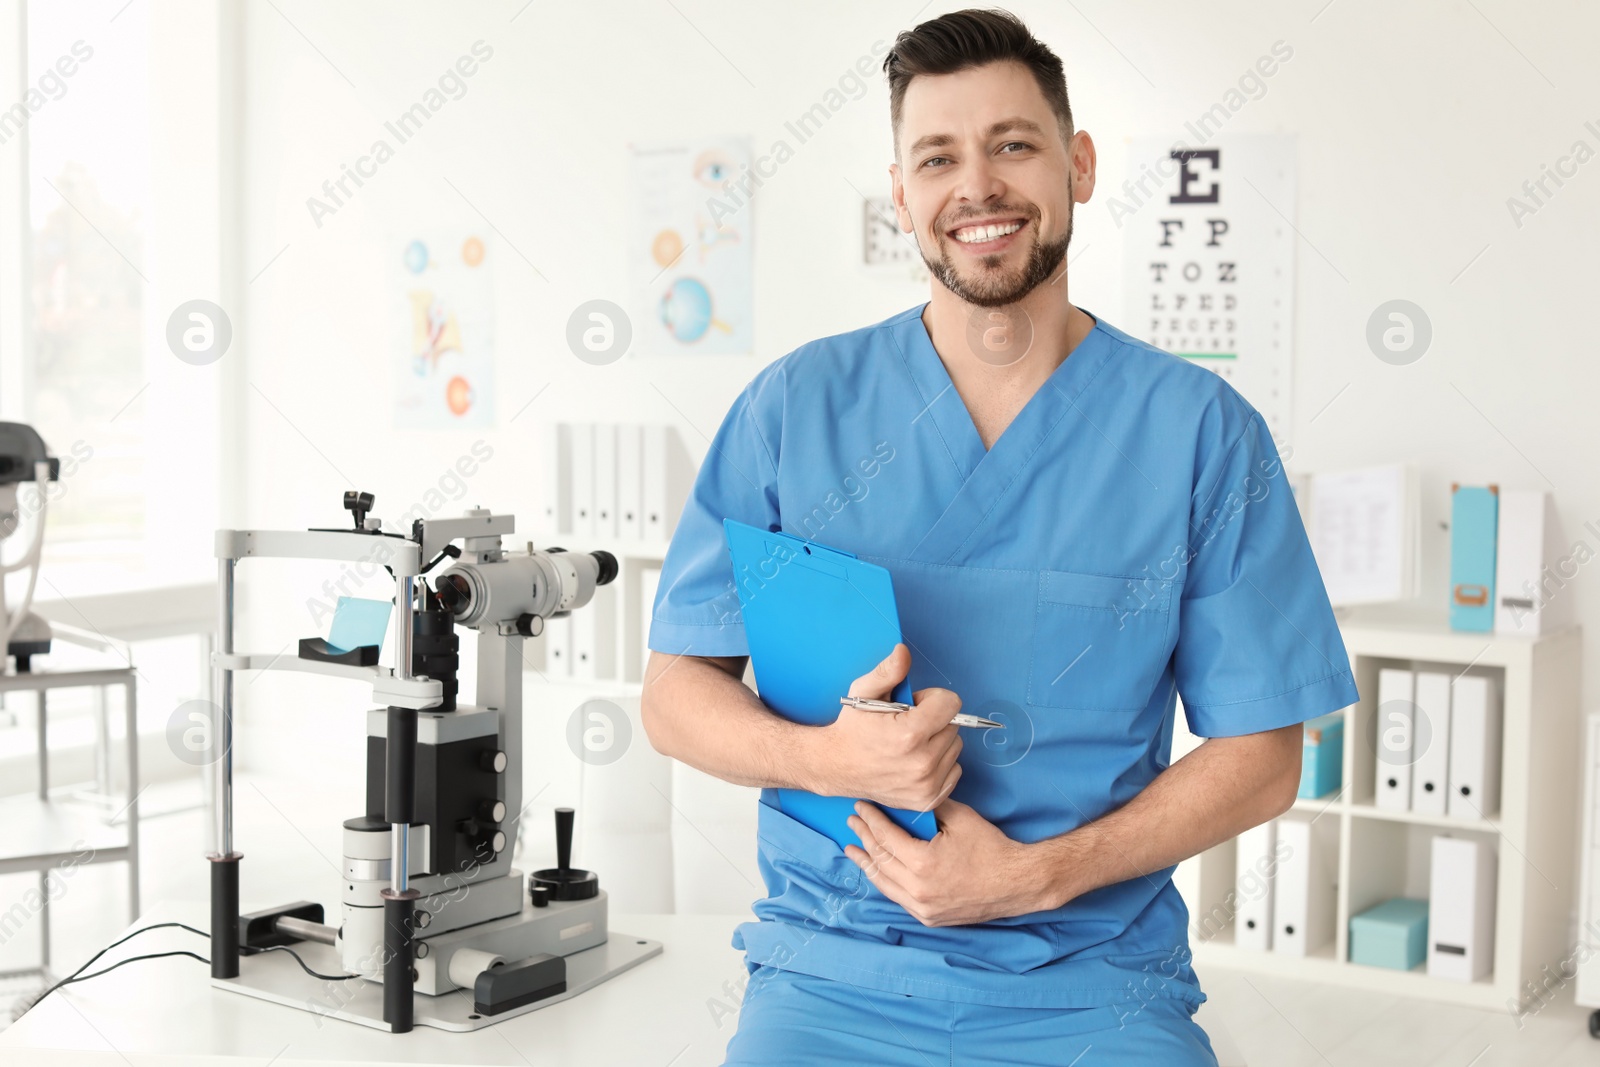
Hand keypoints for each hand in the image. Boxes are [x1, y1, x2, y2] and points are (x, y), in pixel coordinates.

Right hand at [808, 644, 962, 811]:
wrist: (836, 767)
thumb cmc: (852, 729)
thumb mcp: (863, 692)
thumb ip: (888, 671)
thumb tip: (903, 652)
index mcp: (909, 735)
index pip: (951, 704)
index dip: (932, 699)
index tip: (915, 705)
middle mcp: (922, 763)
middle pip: (954, 726)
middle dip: (935, 720)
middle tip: (907, 724)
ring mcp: (926, 784)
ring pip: (955, 748)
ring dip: (938, 741)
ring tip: (910, 743)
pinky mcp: (928, 799)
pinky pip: (954, 770)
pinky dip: (941, 763)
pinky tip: (916, 760)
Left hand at [844, 798, 1052, 925]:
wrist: (1016, 884)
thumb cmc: (991, 847)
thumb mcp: (960, 818)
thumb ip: (930, 806)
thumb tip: (908, 796)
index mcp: (922, 862)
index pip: (885, 837)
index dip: (871, 820)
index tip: (860, 806)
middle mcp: (917, 889)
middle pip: (880, 860)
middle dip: (863, 838)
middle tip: (852, 822)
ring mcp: (922, 908)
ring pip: (883, 884)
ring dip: (866, 864)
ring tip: (852, 849)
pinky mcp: (929, 918)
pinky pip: (898, 898)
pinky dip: (884, 882)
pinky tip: (878, 871)